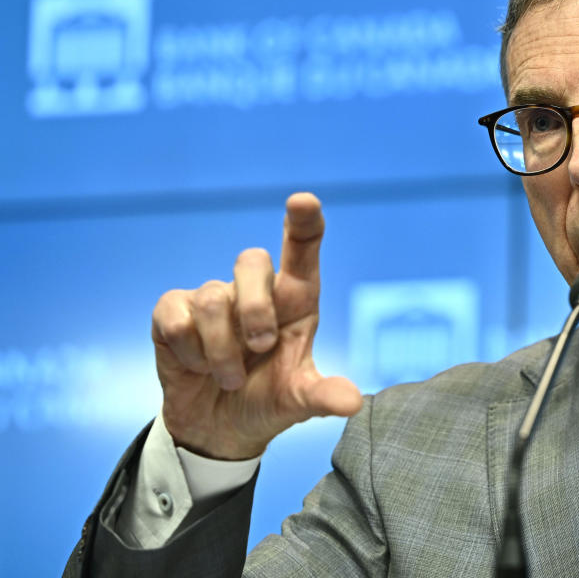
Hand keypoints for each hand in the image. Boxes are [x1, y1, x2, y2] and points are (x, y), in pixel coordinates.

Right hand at [151, 192, 362, 459]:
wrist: (219, 429)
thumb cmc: (267, 400)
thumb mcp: (298, 402)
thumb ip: (323, 396)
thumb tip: (353, 404)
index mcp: (294, 299)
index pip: (302, 247)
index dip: (304, 221)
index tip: (303, 201)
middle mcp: (255, 290)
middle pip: (251, 259)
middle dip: (255, 307)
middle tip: (261, 348)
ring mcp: (212, 297)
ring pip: (213, 299)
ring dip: (222, 351)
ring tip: (231, 379)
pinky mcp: (174, 313)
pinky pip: (177, 319)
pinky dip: (190, 353)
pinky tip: (198, 368)